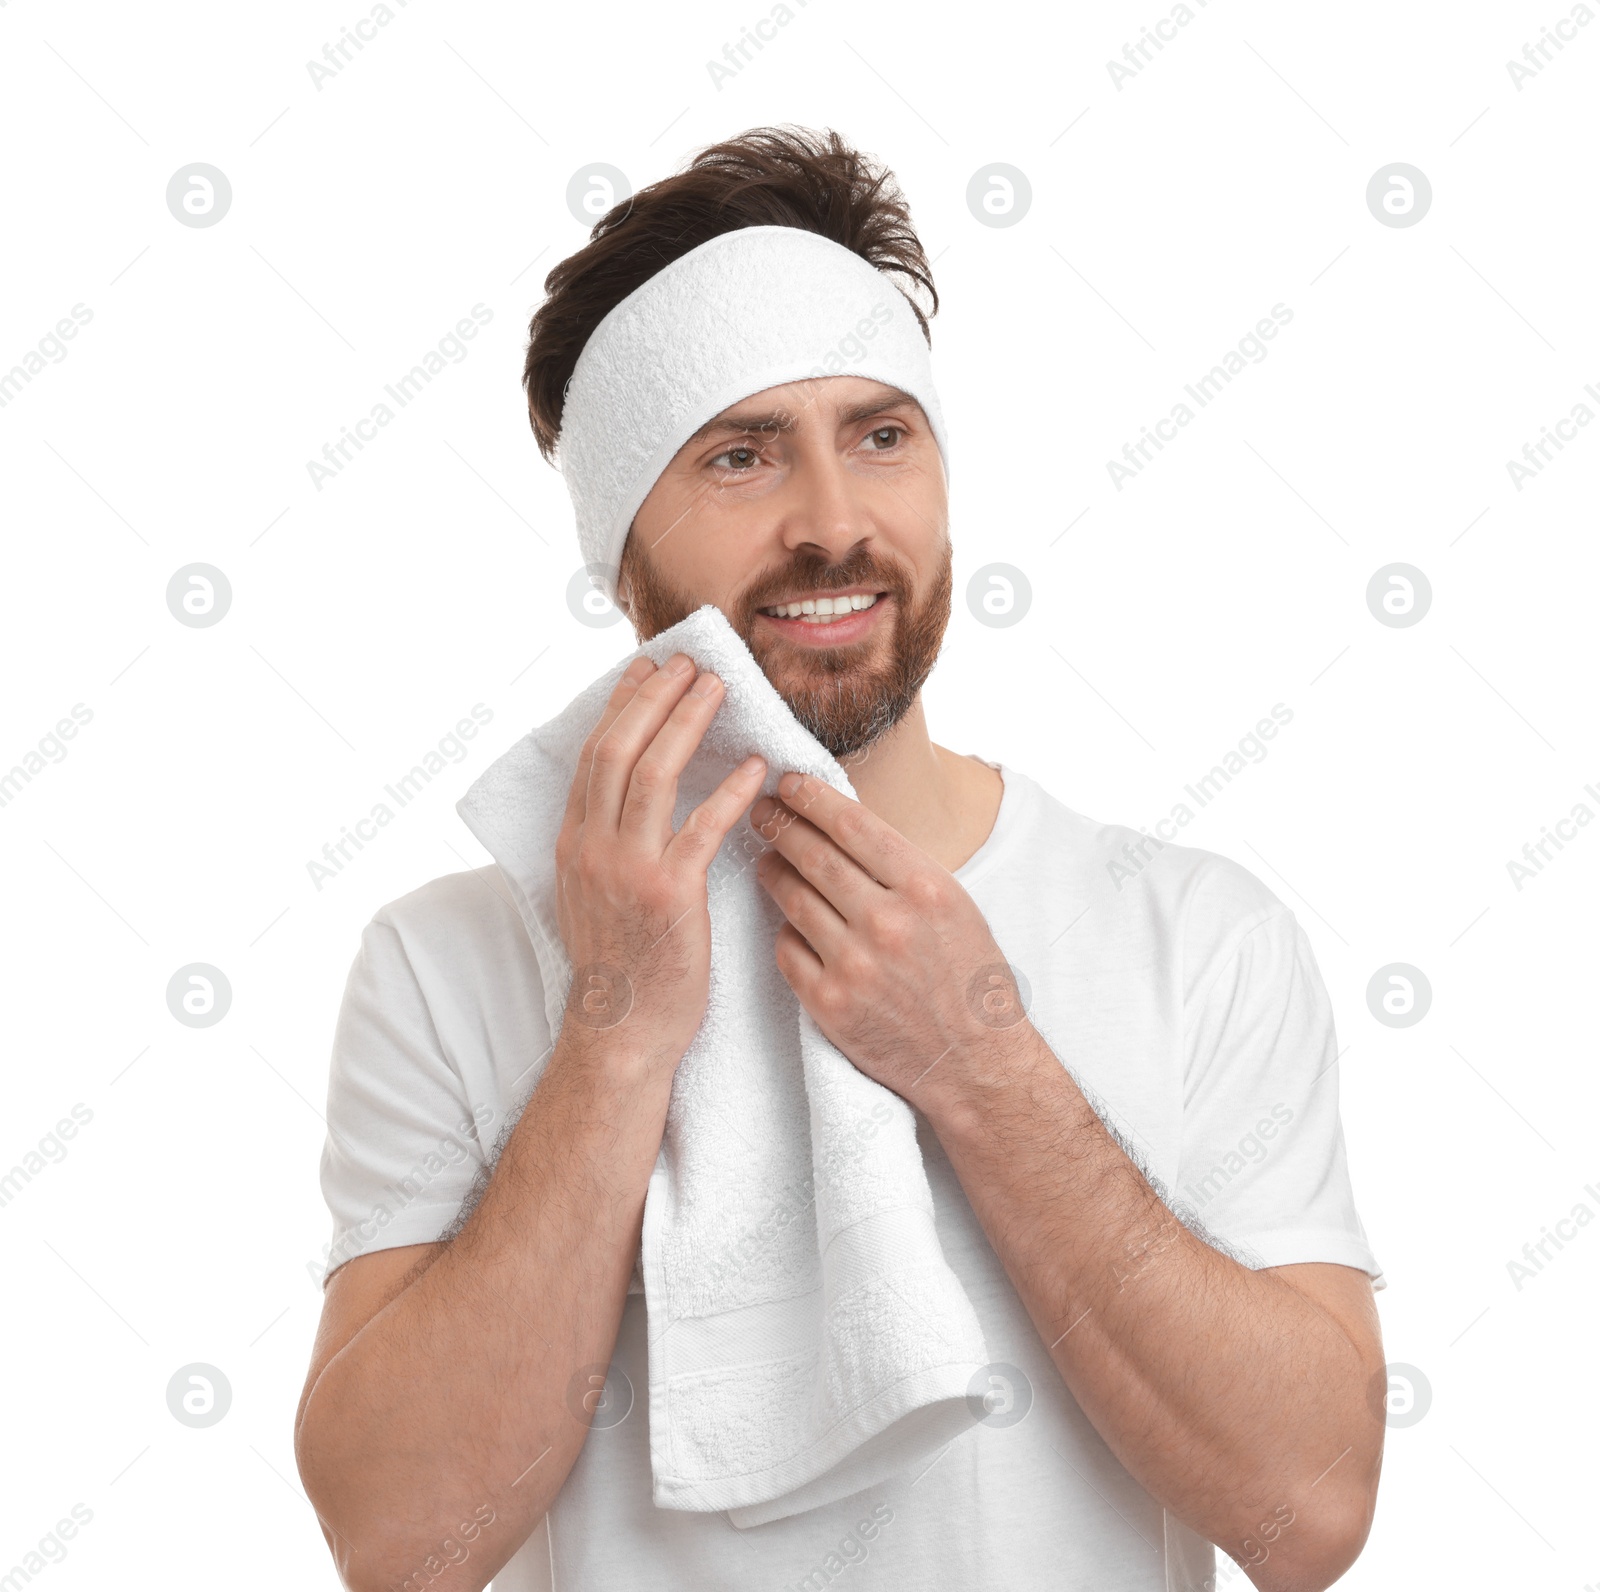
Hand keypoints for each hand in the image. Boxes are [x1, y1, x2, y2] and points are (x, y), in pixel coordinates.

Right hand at [553, 653, 766, 1073]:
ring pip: (652, 774)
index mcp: (572, 842)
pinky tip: (754, 768)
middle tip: (687, 662)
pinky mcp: (669, 895)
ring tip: (718, 691)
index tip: (645, 666)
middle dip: (653, 696)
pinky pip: (700, 828)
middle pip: (618, 748)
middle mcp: (591, 847)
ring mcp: (626, 869)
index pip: (594, 754)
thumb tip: (627, 799)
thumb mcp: (591, 894)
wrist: (620, 1031)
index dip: (621, 704)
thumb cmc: (621, 965)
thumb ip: (604, 842)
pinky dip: (728, 791)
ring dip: (687, 723)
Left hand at [749, 772, 1030, 1109]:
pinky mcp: (828, 1004)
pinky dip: (785, 930)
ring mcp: (854, 965)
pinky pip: (788, 949)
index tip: (789, 783)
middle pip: (814, 855)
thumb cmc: (969, 978)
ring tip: (765, 858)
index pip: (852, 824)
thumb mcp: (954, 906)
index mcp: (926, 887)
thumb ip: (901, 868)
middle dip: (781, 825)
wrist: (975, 1063)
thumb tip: (843, 826)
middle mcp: (887, 922)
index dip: (812, 798)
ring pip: (792, 899)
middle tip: (762, 811)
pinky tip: (787, 919)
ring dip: (773, 871)